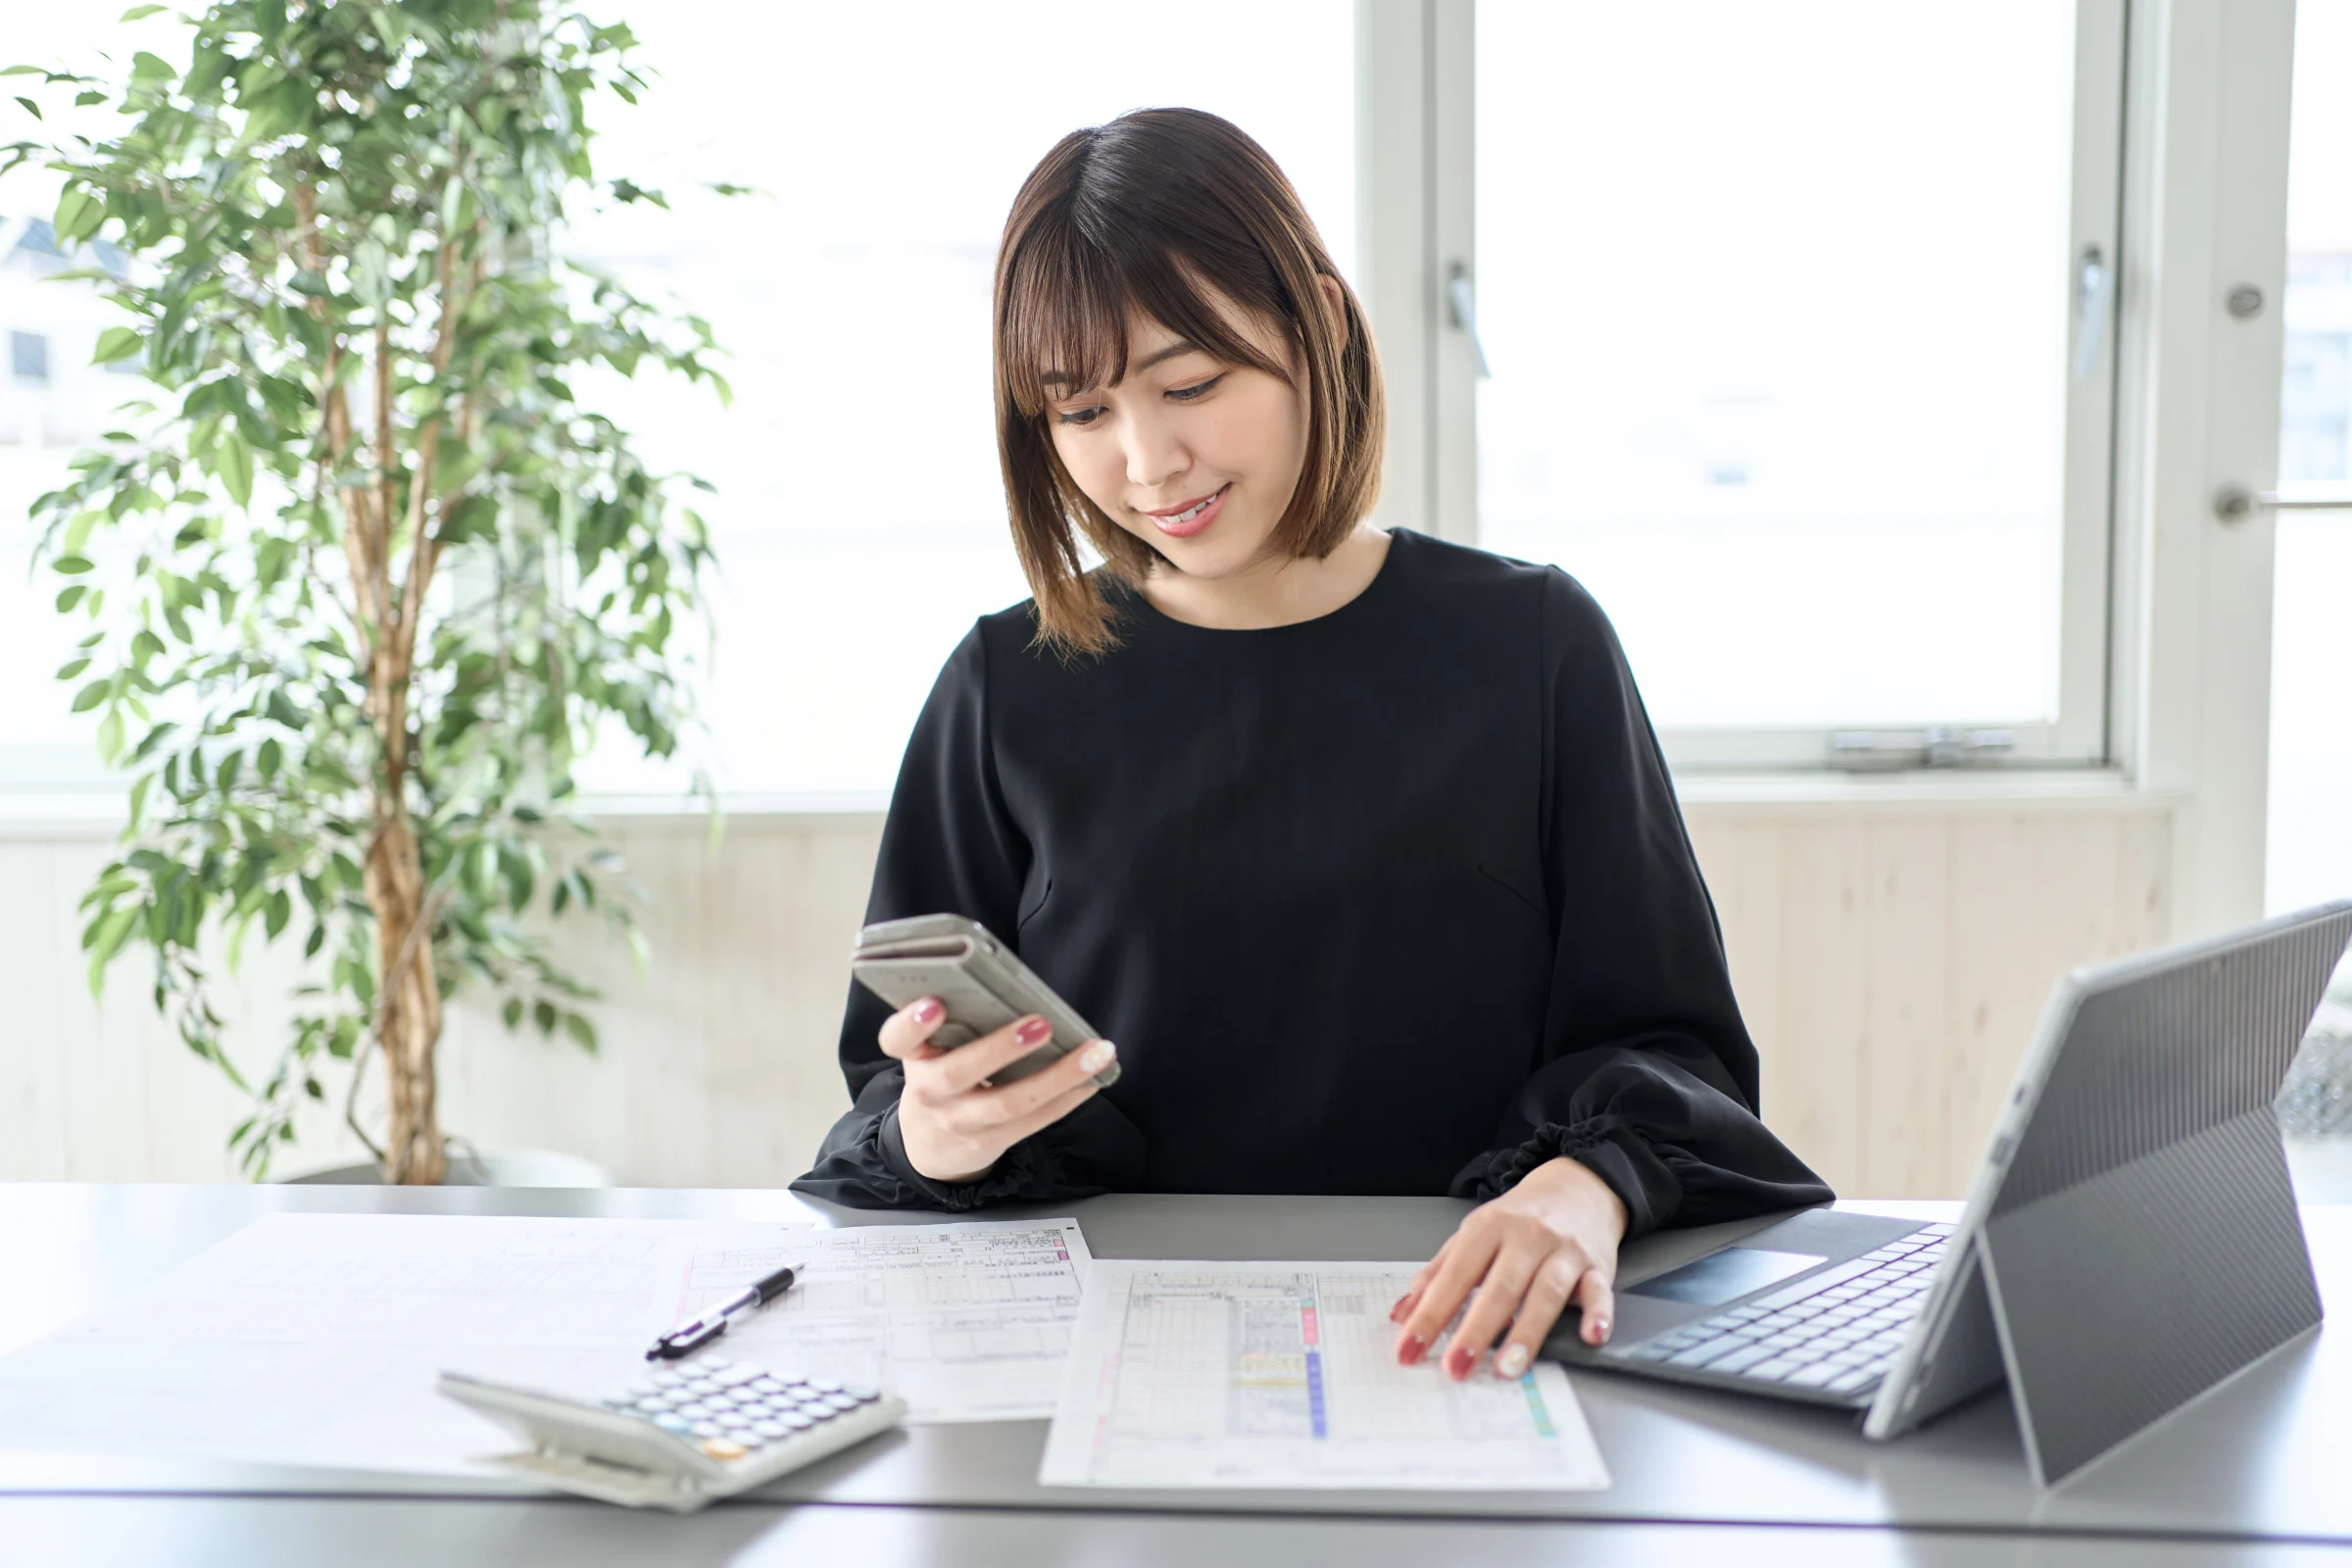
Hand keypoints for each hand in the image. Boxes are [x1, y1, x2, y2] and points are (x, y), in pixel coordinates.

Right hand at [879, 997, 1115, 1183]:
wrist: (930, 1145)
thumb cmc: (941, 1076)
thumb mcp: (932, 1050)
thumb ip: (957, 1024)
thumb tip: (1015, 990)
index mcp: (913, 1056)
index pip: (898, 1038)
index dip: (913, 1022)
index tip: (935, 1004)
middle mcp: (930, 1090)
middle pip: (959, 1072)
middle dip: (1001, 1048)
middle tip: (1040, 1024)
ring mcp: (959, 1121)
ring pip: (1009, 1102)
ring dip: (1058, 1076)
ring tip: (1094, 1053)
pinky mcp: (989, 1142)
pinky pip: (1034, 1121)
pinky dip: (1067, 1099)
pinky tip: (1093, 1080)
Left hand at [1391, 1156, 1627, 1380]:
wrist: (1577, 1188)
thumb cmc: (1520, 1219)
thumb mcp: (1473, 1235)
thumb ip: (1438, 1274)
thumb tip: (1402, 1315)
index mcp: (1488, 1228)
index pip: (1454, 1275)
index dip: (1430, 1313)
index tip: (1410, 1349)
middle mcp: (1526, 1237)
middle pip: (1499, 1287)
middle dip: (1475, 1330)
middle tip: (1456, 1367)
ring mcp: (1563, 1251)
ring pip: (1546, 1292)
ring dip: (1526, 1332)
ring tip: (1507, 1367)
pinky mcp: (1597, 1266)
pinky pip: (1599, 1291)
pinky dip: (1598, 1315)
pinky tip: (1590, 1337)